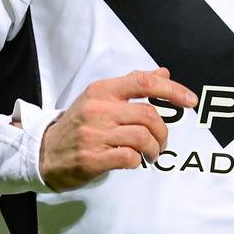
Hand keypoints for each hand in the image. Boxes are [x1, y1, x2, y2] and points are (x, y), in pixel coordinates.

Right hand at [37, 68, 196, 190]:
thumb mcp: (100, 98)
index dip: (172, 90)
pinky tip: (133, 161)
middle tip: (161, 142)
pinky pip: (129, 157)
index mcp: (101, 91)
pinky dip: (137, 161)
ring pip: (142, 137)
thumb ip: (132, 84)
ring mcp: (94, 134)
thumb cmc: (77, 125)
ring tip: (150, 154)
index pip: (144, 82)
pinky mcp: (91, 158)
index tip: (190, 100)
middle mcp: (98, 109)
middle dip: (163, 132)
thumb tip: (163, 71)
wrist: (43, 152)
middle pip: (149, 115)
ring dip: (154, 149)